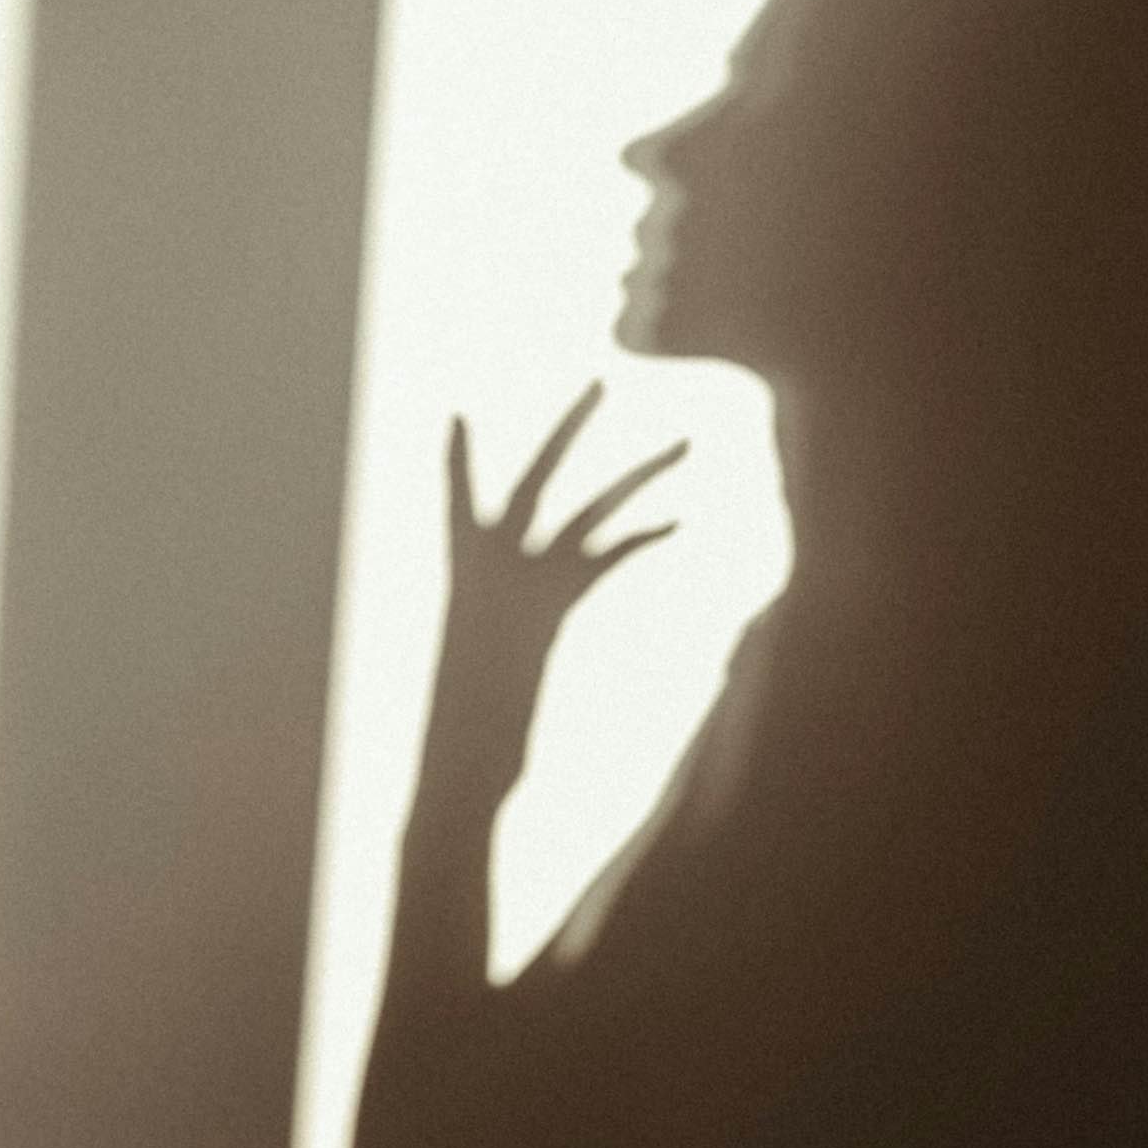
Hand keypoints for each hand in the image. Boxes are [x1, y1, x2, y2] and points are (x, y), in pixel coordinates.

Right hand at [426, 381, 685, 799]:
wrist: (457, 767)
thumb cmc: (465, 744)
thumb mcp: (482, 686)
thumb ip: (501, 662)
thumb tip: (509, 668)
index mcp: (465, 581)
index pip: (459, 502)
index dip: (461, 459)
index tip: (460, 413)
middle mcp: (490, 569)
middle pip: (535, 478)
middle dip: (569, 427)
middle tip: (599, 380)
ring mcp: (520, 583)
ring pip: (591, 506)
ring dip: (643, 470)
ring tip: (691, 441)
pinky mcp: (552, 607)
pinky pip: (610, 555)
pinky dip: (648, 533)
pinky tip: (688, 518)